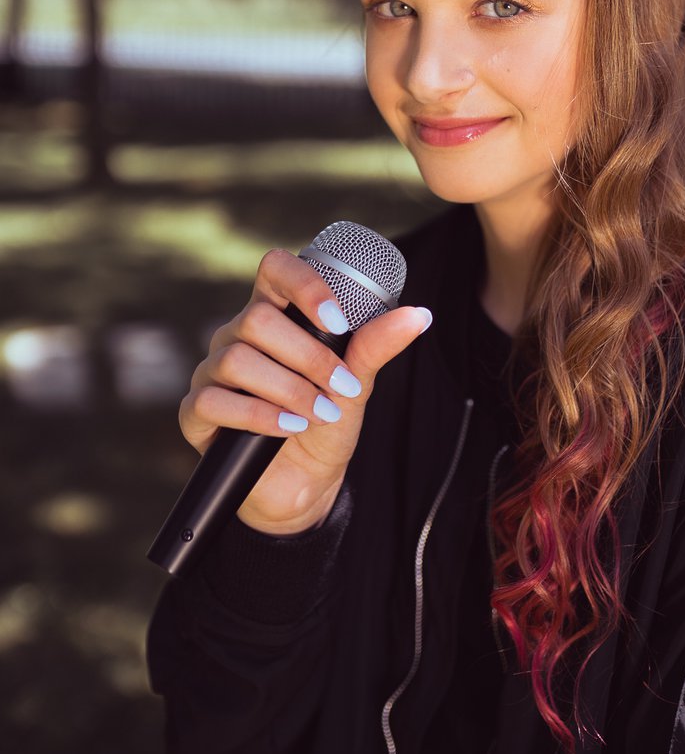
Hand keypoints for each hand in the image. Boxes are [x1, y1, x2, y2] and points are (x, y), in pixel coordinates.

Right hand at [179, 247, 431, 533]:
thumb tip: (418, 315)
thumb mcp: (356, 384)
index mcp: (275, 315)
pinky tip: (290, 427)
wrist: (306, 484)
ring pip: (238, 359)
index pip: (275, 269)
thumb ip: (376, 347)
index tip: (337, 319)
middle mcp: (237, 335)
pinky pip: (215, 400)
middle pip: (257, 319)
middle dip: (308, 356)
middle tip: (341, 387)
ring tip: (321, 413)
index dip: (302, 284)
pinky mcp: (196, 411)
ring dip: (289, 389)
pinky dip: (259, 415)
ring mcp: (211, 371)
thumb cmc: (326, 422)